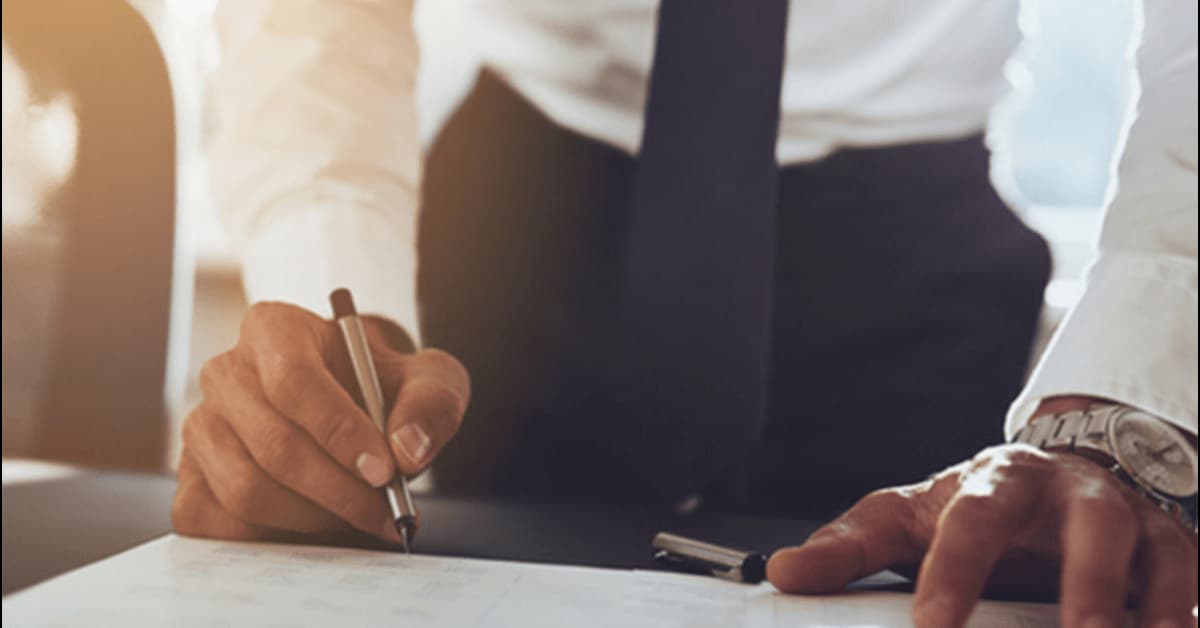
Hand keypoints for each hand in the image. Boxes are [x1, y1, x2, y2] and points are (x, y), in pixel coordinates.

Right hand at [172, 302, 469, 545]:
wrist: (356, 406)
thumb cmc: (384, 388)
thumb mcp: (428, 379)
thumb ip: (431, 403)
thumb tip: (408, 450)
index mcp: (274, 329)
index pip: (294, 381)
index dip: (340, 432)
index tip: (385, 471)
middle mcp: (225, 372)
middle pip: (274, 445)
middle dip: (340, 491)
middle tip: (387, 512)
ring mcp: (201, 426)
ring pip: (246, 489)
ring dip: (314, 519)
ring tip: (361, 517)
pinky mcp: (190, 476)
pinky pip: (216, 521)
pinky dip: (272, 537)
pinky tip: (316, 525)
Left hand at [767, 445, 1197, 627]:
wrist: (1055, 471)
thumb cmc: (973, 504)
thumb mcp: (906, 517)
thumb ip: (848, 546)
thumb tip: (781, 571)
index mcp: (995, 482)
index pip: (971, 523)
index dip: (953, 575)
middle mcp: (1070, 494)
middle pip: (1088, 528)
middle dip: (1086, 585)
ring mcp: (1129, 520)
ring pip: (1152, 554)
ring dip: (1148, 607)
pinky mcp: (1173, 548)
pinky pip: (1188, 583)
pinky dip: (1181, 615)